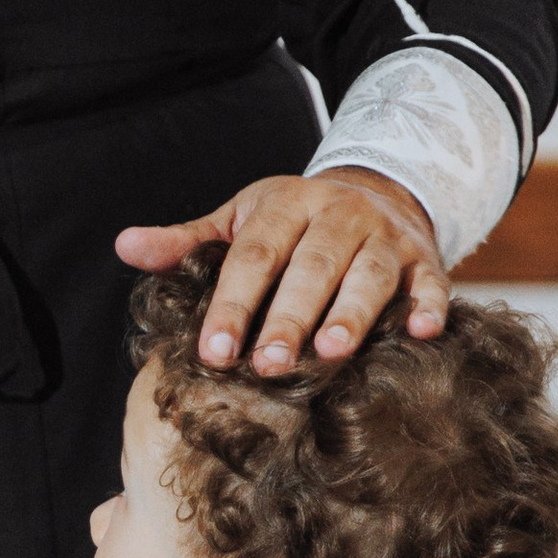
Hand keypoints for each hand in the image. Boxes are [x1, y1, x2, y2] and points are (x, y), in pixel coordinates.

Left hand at [117, 169, 443, 371]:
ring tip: (331, 353)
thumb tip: (125, 247)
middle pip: (311, 267)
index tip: (212, 350)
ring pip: (369, 274)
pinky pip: (433, 282)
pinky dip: (430, 305)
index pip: (254, 255)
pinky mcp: (424, 259)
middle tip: (266, 365)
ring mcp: (385, 236)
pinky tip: (421, 333)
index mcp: (286, 204)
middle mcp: (338, 215)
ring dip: (352, 312)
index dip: (233, 303)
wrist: (376, 191)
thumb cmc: (294, 221)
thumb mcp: (240, 220)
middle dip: (288, 316)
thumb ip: (187, 242)